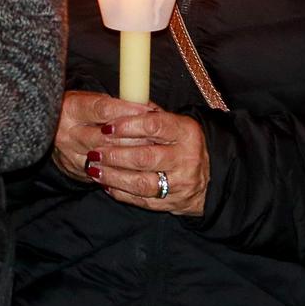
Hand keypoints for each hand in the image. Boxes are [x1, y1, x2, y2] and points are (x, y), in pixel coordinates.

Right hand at [50, 90, 146, 181]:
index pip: (103, 109)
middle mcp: (68, 132)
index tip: (147, 110)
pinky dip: (122, 170)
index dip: (127, 110)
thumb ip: (116, 104)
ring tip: (153, 151)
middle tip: (157, 136)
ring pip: (107, 158)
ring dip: (131, 155)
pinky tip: (139, 168)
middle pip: (106, 137)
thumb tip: (149, 108)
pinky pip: (104, 174)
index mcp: (72, 108)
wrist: (51, 129)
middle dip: (134, 136)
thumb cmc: (81, 110)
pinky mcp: (76, 171)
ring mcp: (70, 154)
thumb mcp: (92, 99)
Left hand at [93, 108, 210, 216]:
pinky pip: (141, 200)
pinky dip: (120, 192)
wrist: (210, 178)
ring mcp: (180, 183)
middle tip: (95, 150)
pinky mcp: (171, 203)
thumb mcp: (176, 124)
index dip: (128, 125)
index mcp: (186, 132)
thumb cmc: (184, 145)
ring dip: (113, 176)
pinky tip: (106, 184)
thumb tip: (123, 102)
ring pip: (141, 183)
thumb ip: (151, 114)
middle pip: (145, 157)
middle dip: (115, 154)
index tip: (107, 127)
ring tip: (94, 169)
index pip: (154, 126)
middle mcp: (186, 158)